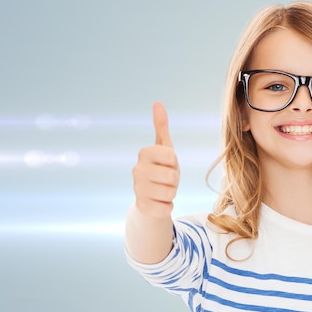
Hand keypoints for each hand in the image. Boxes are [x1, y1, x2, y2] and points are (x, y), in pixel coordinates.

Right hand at [132, 102, 179, 218]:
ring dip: (172, 193)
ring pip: (170, 193)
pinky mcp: (142, 207)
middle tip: (166, 179)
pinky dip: (168, 206)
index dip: (174, 162)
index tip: (167, 164)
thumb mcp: (164, 147)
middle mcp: (137, 170)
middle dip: (175, 180)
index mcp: (144, 153)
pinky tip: (160, 202)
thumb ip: (161, 126)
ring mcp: (137, 189)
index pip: (171, 156)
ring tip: (163, 190)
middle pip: (172, 176)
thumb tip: (157, 103)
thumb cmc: (161, 168)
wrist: (152, 196)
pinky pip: (166, 208)